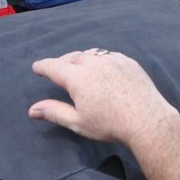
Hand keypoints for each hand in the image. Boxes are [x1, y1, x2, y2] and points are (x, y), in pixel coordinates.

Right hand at [28, 48, 170, 144]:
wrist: (147, 119)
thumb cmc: (110, 125)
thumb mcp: (78, 122)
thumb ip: (54, 112)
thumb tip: (32, 110)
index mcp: (78, 78)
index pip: (54, 67)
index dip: (43, 66)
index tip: (37, 67)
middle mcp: (94, 63)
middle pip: (72, 57)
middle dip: (62, 62)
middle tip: (57, 68)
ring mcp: (113, 60)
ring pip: (91, 54)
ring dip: (81, 58)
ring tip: (78, 66)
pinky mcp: (128, 62)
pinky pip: (109, 56)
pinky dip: (100, 59)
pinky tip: (102, 67)